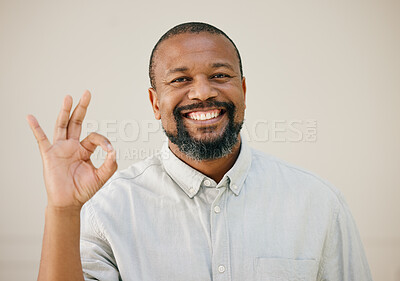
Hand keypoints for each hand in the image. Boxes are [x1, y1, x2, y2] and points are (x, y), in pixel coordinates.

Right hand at [27, 90, 116, 208]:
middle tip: (87, 93)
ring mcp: (60, 149)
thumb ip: (110, 164)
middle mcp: (72, 146)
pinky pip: (41, 139)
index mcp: (84, 150)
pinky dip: (36, 128)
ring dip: (65, 111)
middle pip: (76, 122)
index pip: (94, 137)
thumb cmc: (83, 189)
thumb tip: (113, 151)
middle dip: (82, 108)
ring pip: (62, 125)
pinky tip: (31, 117)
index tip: (109, 150)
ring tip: (69, 97)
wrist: (69, 202)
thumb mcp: (102, 176)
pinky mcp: (49, 155)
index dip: (103, 141)